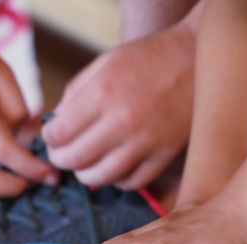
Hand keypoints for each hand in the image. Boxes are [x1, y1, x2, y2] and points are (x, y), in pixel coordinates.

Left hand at [42, 21, 194, 189]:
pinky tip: (114, 166)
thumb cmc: (148, 58)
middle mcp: (123, 121)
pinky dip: (117, 180)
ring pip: (101, 178)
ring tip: (85, 164)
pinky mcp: (165, 155)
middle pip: (75, 160)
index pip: (59, 133)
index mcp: (103, 93)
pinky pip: (132, 183)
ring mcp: (146, 141)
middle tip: (61, 154)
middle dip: (61, 160)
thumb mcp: (105, 62)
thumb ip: (75, 93)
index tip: (51, 136)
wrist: (197, 58)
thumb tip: (55, 124)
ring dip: (85, 175)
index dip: (49, 138)